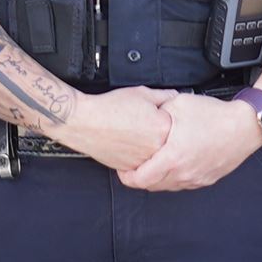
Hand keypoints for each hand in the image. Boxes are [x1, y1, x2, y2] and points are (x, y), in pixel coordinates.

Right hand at [56, 85, 171, 172]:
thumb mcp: (141, 93)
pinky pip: (141, 163)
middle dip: (158, 132)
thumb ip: (164, 95)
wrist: (85, 121)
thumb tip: (175, 97)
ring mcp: (143, 160)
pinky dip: (137, 155)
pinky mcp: (130, 169)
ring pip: (155, 155)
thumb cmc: (109, 108)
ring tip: (135, 133)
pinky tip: (129, 143)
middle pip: (167, 141)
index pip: (176, 123)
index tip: (156, 115)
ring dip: (149, 146)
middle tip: (143, 124)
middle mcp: (156, 147)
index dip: (165, 116)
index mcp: (163, 127)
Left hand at [117, 90, 261, 192]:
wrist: (245, 126)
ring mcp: (196, 178)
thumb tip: (144, 112)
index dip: (126, 176)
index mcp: (173, 157)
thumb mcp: (177, 104)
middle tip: (132, 166)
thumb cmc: (214, 115)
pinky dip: (172, 177)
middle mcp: (184, 173)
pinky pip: (182, 183)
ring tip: (151, 163)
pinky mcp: (206, 179)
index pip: (141, 178)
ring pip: (167, 186)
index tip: (122, 168)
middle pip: (152, 185)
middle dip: (139, 177)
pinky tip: (171, 164)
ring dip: (156, 178)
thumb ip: (157, 109)